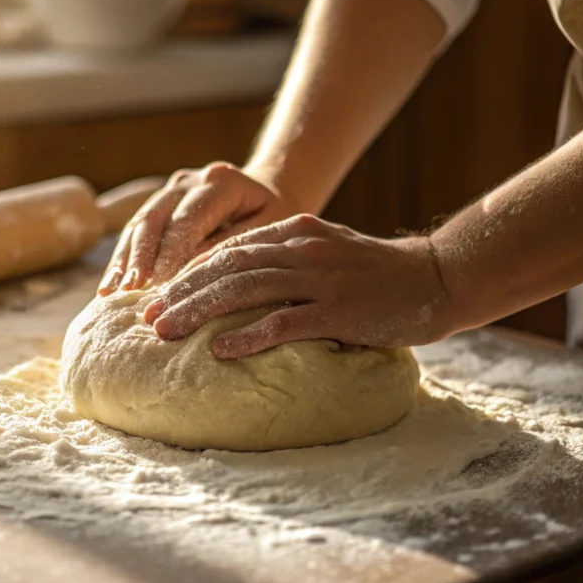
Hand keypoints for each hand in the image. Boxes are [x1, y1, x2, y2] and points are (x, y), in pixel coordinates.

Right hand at [98, 162, 296, 294]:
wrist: (271, 192)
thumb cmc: (277, 217)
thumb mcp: (269, 230)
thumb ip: (232, 248)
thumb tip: (191, 272)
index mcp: (220, 181)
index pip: (187, 222)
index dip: (168, 256)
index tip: (157, 288)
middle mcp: (190, 180)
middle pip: (155, 219)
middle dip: (139, 259)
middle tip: (129, 292)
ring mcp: (171, 189)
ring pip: (139, 224)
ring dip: (123, 260)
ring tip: (111, 293)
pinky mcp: (161, 203)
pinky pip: (135, 230)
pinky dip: (123, 259)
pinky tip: (110, 287)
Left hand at [142, 214, 453, 358]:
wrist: (435, 278)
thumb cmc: (375, 273)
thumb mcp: (325, 252)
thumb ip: (284, 261)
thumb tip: (234, 285)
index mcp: (294, 232)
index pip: (228, 250)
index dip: (188, 273)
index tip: (158, 295)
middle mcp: (301, 249)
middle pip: (227, 268)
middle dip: (181, 293)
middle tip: (146, 317)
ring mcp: (320, 279)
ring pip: (245, 291)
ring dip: (200, 312)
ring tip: (166, 331)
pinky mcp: (339, 310)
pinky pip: (285, 322)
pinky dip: (248, 335)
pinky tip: (219, 350)